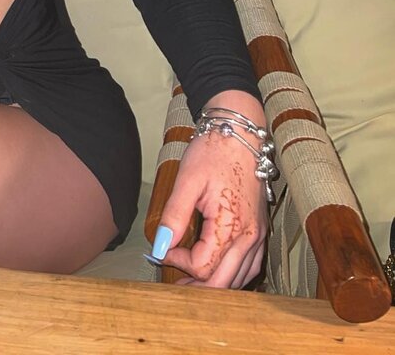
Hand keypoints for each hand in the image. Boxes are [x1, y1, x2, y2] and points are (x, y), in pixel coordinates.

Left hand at [151, 94, 268, 288]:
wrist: (241, 133)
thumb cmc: (213, 152)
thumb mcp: (187, 180)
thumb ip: (174, 216)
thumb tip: (160, 247)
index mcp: (231, 226)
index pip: (204, 266)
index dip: (179, 263)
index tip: (163, 250)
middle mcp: (250, 237)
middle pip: (225, 282)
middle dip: (197, 287)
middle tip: (174, 285)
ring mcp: (258, 235)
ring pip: (240, 278)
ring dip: (216, 284)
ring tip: (191, 280)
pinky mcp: (260, 229)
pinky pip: (250, 265)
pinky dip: (233, 274)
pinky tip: (217, 269)